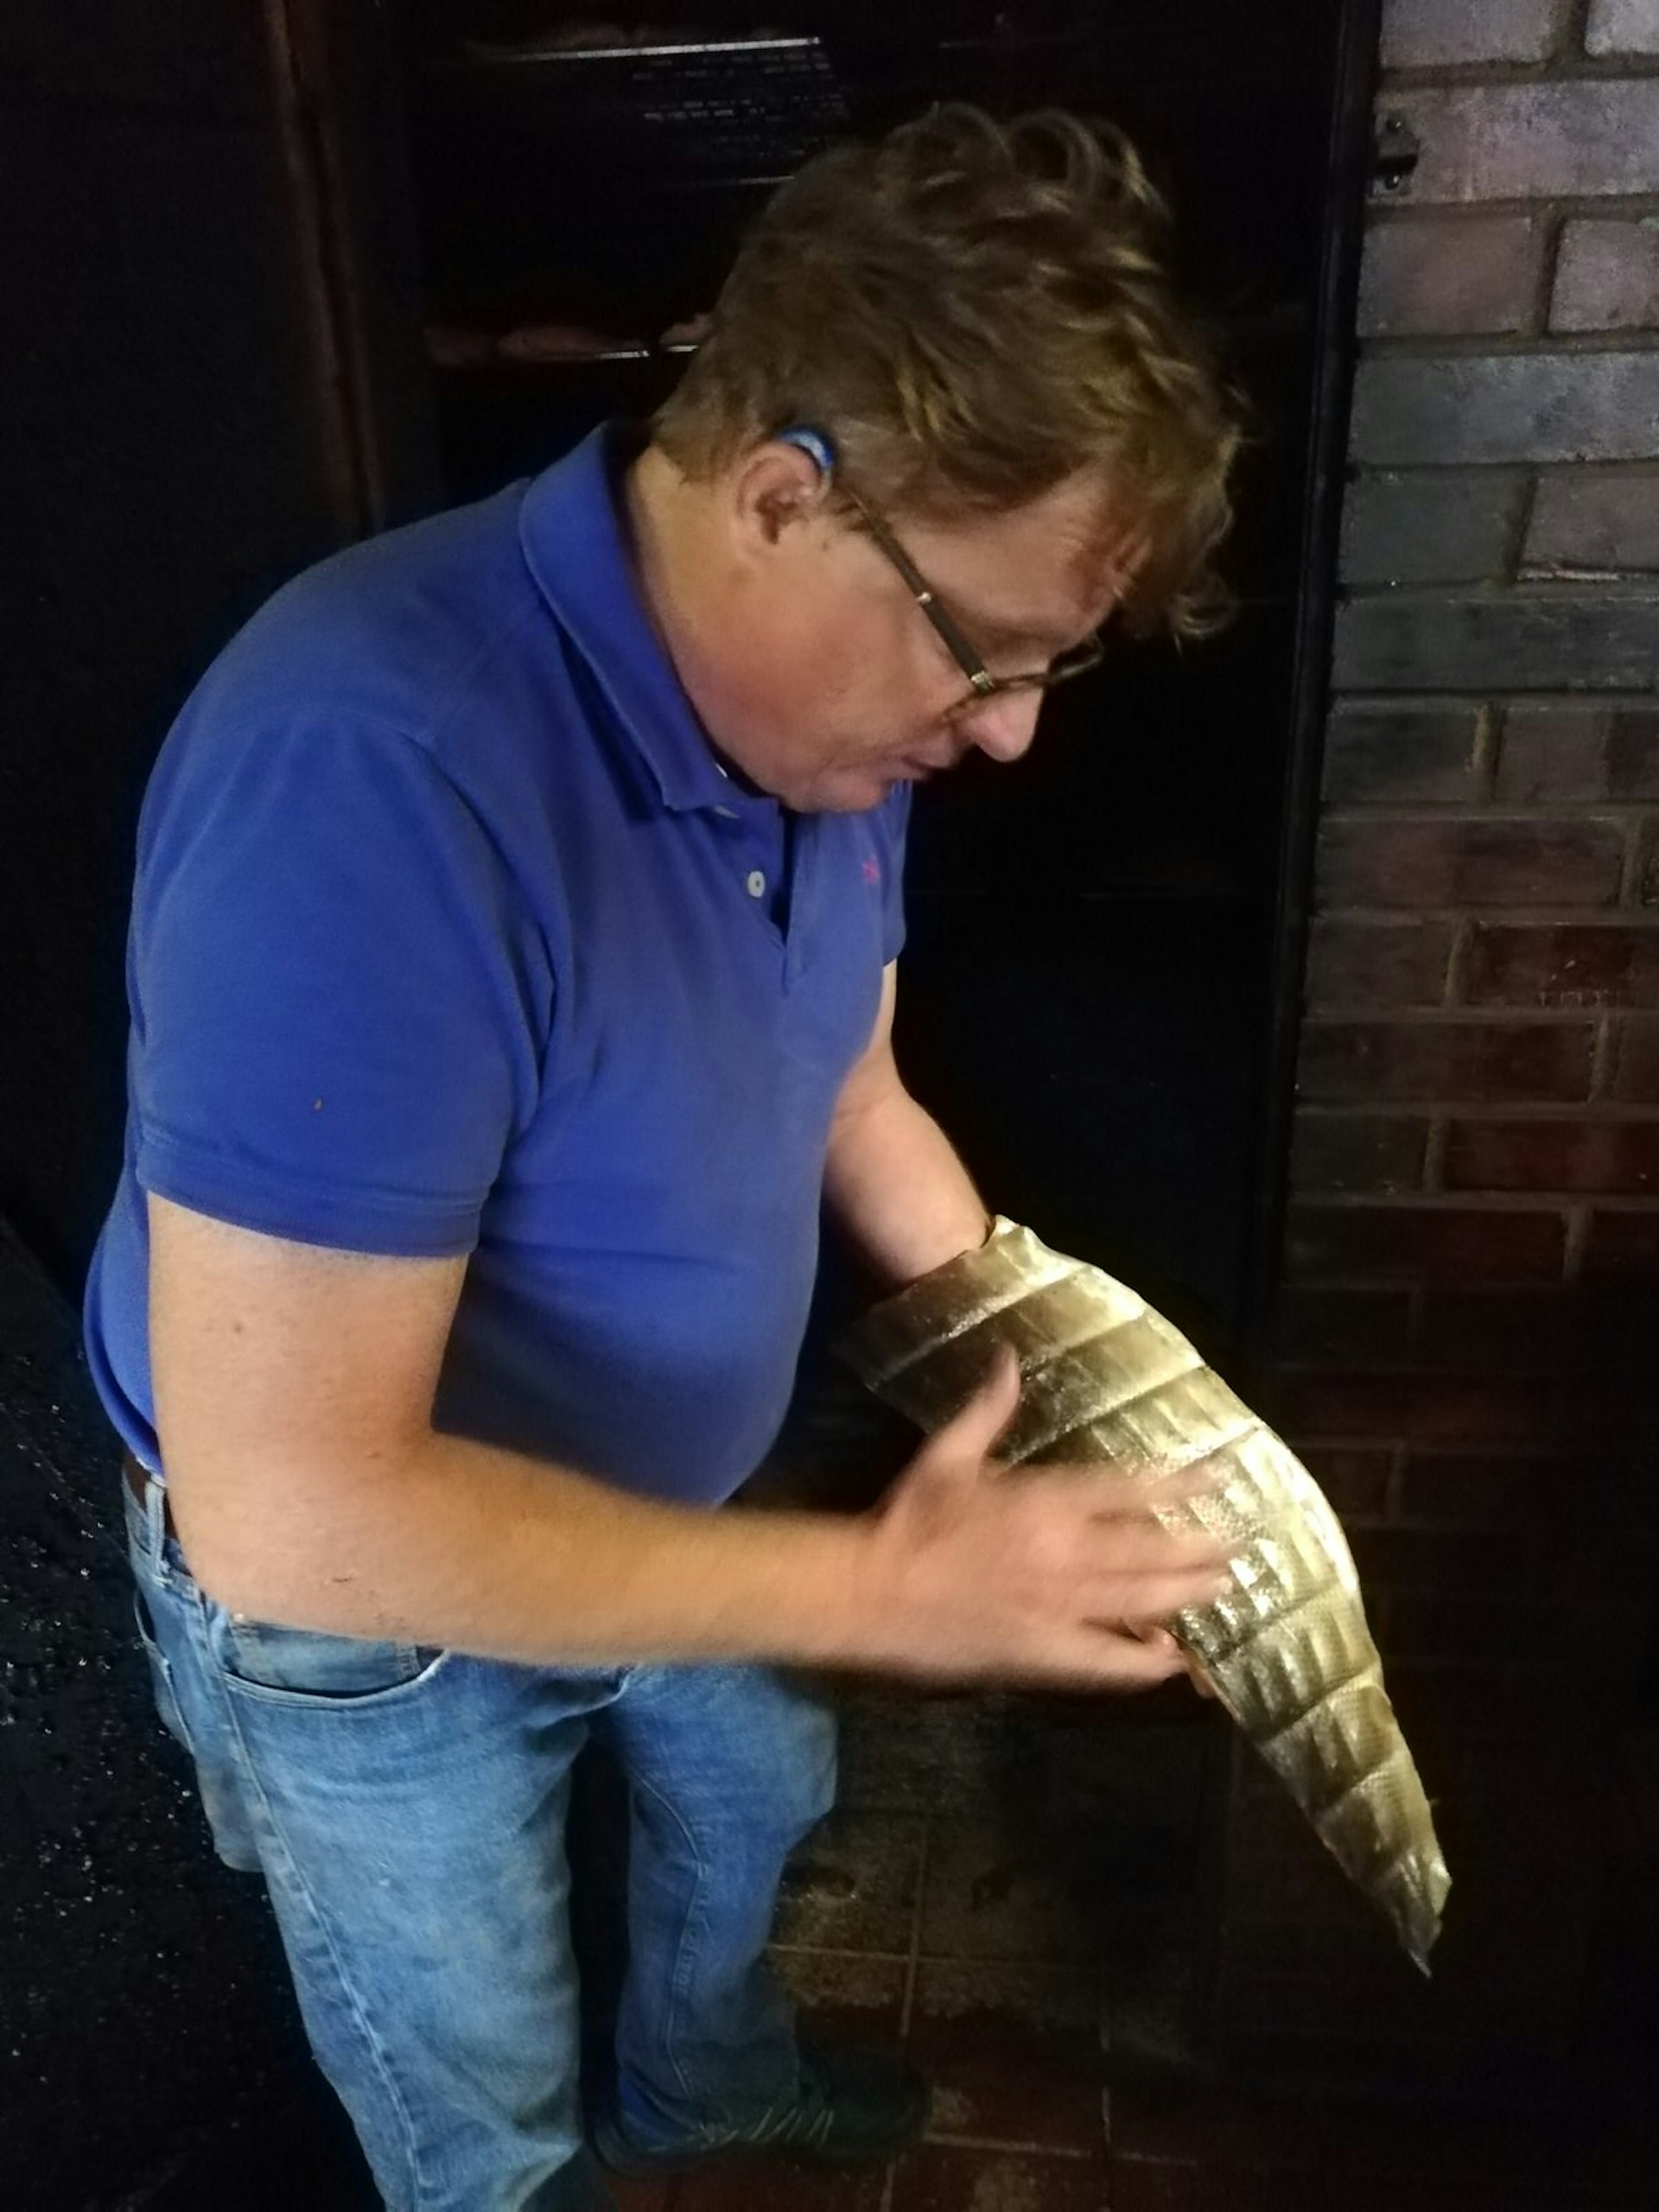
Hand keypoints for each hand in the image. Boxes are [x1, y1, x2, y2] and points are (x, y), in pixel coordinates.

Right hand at [852, 1347, 1234, 1688]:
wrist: (872, 1590)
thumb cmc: (909, 1518)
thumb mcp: (946, 1454)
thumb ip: (987, 1409)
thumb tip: (1009, 1359)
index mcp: (1044, 1500)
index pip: (1129, 1491)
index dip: (1180, 1486)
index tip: (1220, 1478)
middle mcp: (1065, 1553)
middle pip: (1151, 1551)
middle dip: (1199, 1548)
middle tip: (1239, 1545)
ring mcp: (1059, 1607)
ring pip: (1142, 1603)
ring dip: (1187, 1595)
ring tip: (1222, 1588)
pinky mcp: (1044, 1653)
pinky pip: (1109, 1662)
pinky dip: (1146, 1662)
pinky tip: (1175, 1660)